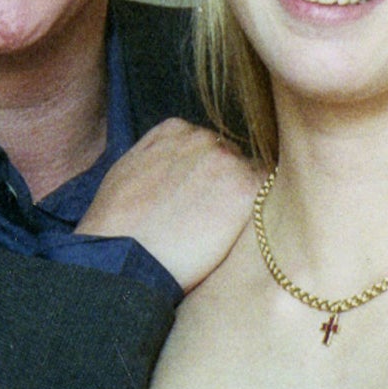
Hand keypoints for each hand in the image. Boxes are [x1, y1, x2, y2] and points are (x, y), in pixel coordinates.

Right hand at [77, 118, 264, 292]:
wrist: (121, 258)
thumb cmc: (118, 227)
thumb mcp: (129, 171)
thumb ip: (162, 157)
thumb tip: (182, 168)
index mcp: (175, 130)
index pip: (207, 147)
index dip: (205, 178)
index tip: (196, 202)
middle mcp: (204, 136)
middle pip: (232, 159)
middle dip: (225, 188)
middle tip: (208, 223)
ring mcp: (227, 159)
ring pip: (253, 178)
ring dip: (244, 203)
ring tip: (217, 235)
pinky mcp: (247, 187)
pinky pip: (269, 198)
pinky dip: (259, 217)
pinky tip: (234, 237)